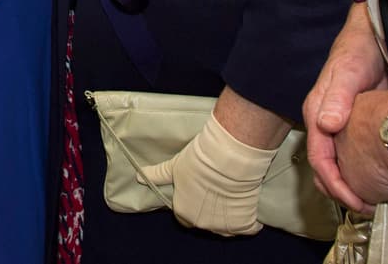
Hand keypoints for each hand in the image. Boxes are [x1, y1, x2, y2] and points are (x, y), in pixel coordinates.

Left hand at [139, 111, 276, 235]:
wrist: (227, 160)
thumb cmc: (197, 162)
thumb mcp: (173, 167)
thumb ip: (157, 175)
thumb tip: (138, 176)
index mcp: (183, 213)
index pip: (183, 217)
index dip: (190, 204)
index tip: (197, 193)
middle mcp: (202, 225)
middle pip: (205, 222)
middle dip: (209, 211)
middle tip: (215, 193)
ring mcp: (224, 227)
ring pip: (226, 227)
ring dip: (228, 216)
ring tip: (229, 196)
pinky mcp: (245, 224)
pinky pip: (248, 228)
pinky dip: (249, 220)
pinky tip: (246, 205)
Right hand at [304, 2, 387, 211]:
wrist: (367, 40)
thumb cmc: (356, 54)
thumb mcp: (348, 74)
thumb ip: (335, 98)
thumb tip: (326, 126)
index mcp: (316, 114)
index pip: (319, 160)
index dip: (335, 185)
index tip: (356, 202)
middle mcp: (321, 122)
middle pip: (322, 167)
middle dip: (340, 192)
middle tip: (366, 208)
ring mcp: (333, 124)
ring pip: (332, 163)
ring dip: (346, 185)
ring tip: (369, 200)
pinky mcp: (346, 123)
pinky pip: (344, 155)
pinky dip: (354, 172)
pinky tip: (370, 178)